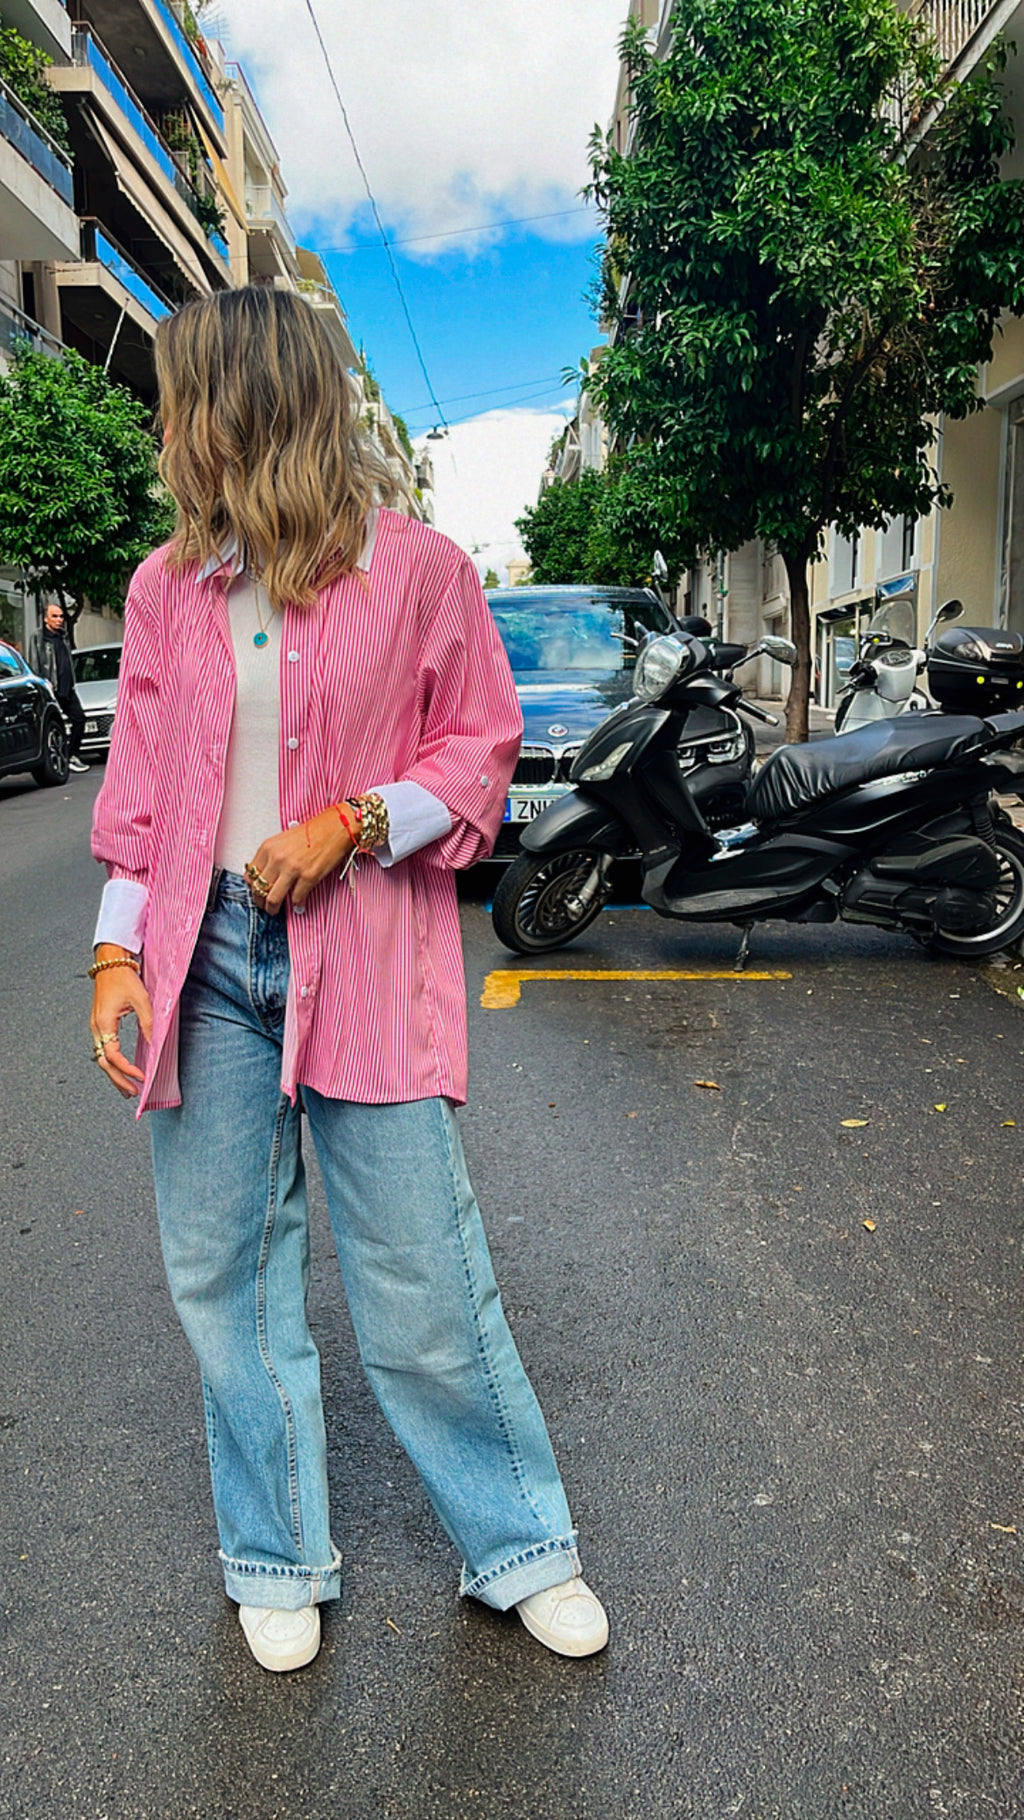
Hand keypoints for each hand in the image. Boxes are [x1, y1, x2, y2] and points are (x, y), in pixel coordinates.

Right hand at [90, 946, 153, 1098]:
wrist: (110, 961)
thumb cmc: (123, 977)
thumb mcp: (141, 1000)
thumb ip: (148, 1022)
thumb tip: (156, 1043)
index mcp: (103, 1023)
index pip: (112, 1055)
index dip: (126, 1069)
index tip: (141, 1076)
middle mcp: (97, 1027)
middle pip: (103, 1062)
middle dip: (118, 1080)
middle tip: (133, 1093)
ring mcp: (97, 1026)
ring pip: (102, 1058)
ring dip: (115, 1074)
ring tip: (127, 1088)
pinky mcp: (101, 1024)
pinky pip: (104, 1049)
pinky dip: (113, 1062)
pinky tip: (122, 1069)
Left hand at [249, 807, 353, 913]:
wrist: (334, 827)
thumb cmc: (312, 832)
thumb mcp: (282, 840)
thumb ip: (271, 857)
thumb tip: (267, 877)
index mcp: (268, 848)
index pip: (250, 875)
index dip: (252, 887)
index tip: (257, 891)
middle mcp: (277, 858)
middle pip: (259, 889)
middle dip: (260, 901)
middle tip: (264, 905)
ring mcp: (292, 868)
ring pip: (273, 899)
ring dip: (272, 908)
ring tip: (275, 910)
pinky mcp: (308, 876)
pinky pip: (296, 899)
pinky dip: (297, 904)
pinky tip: (298, 904)